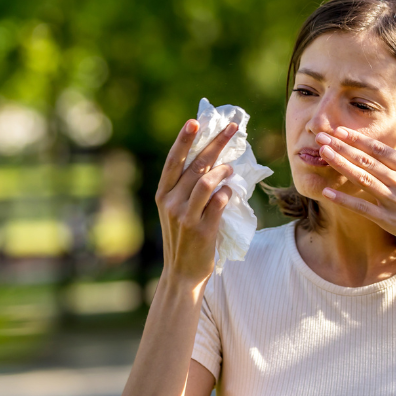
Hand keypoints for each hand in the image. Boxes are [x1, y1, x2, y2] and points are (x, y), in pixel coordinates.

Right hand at [155, 118, 238, 286]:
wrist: (182, 273)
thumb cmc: (184, 237)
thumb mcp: (176, 210)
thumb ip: (187, 187)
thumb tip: (211, 159)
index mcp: (162, 194)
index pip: (173, 161)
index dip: (184, 140)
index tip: (195, 121)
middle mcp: (171, 202)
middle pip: (196, 165)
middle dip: (216, 143)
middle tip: (233, 128)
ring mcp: (185, 216)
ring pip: (207, 181)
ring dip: (224, 170)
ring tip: (232, 169)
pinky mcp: (202, 229)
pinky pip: (219, 201)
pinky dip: (227, 192)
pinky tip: (230, 191)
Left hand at [316, 123, 395, 261]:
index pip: (383, 151)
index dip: (361, 139)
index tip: (343, 130)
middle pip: (368, 161)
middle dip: (343, 147)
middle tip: (322, 136)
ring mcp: (394, 203)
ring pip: (363, 179)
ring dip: (341, 165)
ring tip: (323, 153)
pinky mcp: (389, 221)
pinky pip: (362, 208)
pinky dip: (344, 200)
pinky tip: (327, 191)